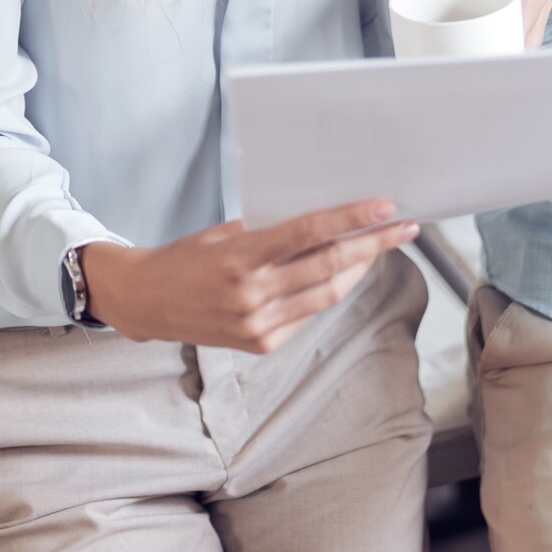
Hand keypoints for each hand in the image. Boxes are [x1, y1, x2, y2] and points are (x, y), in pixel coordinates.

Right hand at [80, 200, 420, 353]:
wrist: (147, 303)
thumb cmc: (184, 258)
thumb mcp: (223, 234)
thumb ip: (269, 232)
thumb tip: (324, 221)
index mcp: (240, 259)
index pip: (309, 234)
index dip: (351, 220)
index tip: (385, 207)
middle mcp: (252, 296)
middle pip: (329, 267)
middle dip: (374, 245)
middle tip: (404, 227)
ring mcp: (258, 325)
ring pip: (326, 294)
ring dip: (359, 269)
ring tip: (381, 247)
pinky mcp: (261, 344)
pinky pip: (306, 314)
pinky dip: (326, 291)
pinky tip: (342, 273)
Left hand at [409, 0, 551, 49]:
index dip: (510, 9)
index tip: (489, 26)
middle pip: (530, 15)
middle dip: (507, 33)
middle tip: (480, 48)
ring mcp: (538, 3)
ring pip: (531, 33)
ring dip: (508, 45)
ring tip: (482, 54)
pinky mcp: (531, 21)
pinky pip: (527, 42)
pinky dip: (509, 50)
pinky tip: (492, 57)